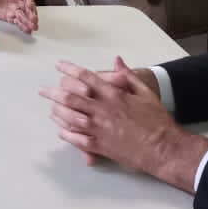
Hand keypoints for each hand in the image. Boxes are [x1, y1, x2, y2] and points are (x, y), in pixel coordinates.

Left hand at [0, 0, 38, 33]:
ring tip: (33, 27)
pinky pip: (18, 22)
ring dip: (29, 21)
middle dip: (31, 13)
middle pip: (27, 6)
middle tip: (34, 20)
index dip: (29, 0)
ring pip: (24, 15)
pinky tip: (27, 30)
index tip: (30, 6)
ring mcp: (15, 9)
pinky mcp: (10, 16)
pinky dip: (23, 26)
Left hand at [39, 56, 207, 190]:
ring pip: (70, 118)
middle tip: (43, 91)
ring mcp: (99, 129)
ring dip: (58, 113)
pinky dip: (67, 134)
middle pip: (71, 97)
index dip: (70, 70)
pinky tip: (62, 131)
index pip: (86, 77)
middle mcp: (103, 110)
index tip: (59, 66)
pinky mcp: (100, 146)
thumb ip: (128, 76)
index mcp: (114, 94)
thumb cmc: (157, 120)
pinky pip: (77, 139)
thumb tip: (117, 60)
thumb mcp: (146, 93)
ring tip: (51, 109)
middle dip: (54, 92)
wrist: (164, 148)